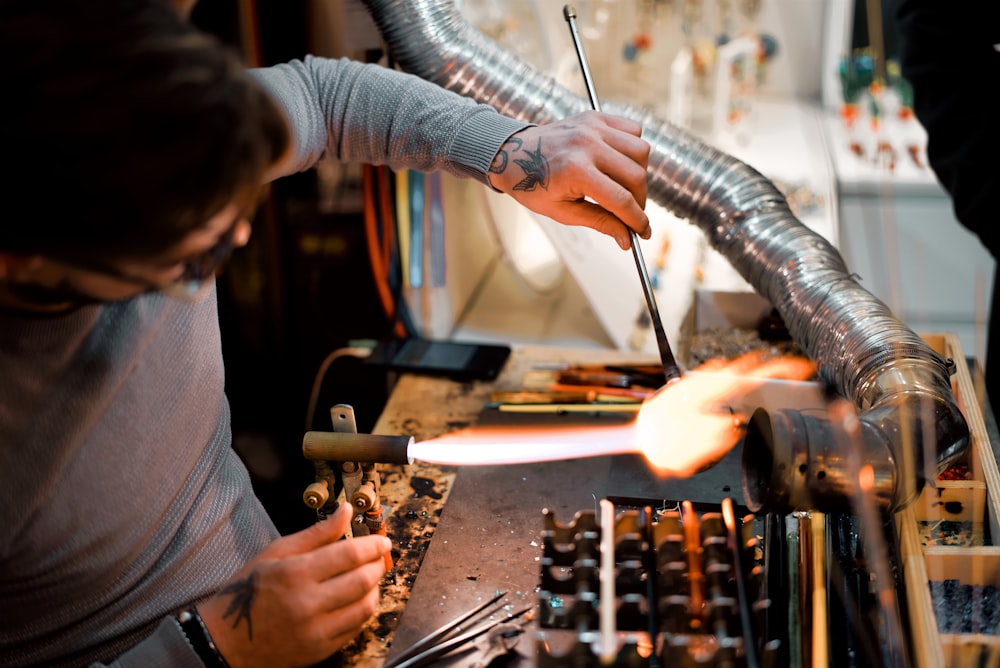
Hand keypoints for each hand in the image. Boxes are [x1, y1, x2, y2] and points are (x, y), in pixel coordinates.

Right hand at [198, 504, 391, 667]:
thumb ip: (317, 533)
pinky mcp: (320, 650)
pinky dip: (363, 610)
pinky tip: (358, 598)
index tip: (382, 540)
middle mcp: (307, 604)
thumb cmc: (249, 591)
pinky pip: (355, 628)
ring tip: (370, 576)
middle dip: (378, 565)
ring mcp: (315, 631)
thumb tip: (345, 511)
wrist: (225, 641)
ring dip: (375, 588)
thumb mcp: (277, 553)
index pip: (349, 555)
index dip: (372, 545)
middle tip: (379, 556)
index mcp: (295, 574)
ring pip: (364, 606)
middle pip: (362, 580)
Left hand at [487, 110, 650, 249]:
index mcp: (576, 171)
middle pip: (636, 176)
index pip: (621, 200)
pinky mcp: (596, 117)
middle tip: (631, 212)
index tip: (643, 233)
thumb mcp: (562, 212)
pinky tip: (619, 163)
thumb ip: (599, 222)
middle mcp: (587, 144)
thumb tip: (627, 239)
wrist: (513, 154)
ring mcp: (593, 127)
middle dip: (640, 200)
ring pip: (641, 151)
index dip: (637, 220)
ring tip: (625, 187)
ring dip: (640, 173)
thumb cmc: (534, 185)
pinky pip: (633, 130)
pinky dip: (634, 149)